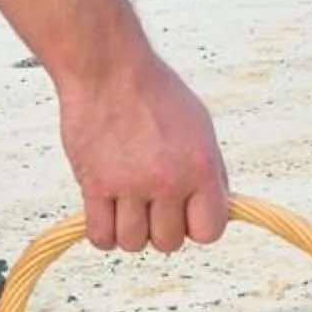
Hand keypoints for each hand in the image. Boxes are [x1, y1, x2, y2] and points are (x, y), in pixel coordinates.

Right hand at [55, 51, 229, 252]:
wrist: (108, 68)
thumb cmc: (154, 94)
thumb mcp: (200, 126)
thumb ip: (210, 172)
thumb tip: (218, 210)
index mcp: (200, 167)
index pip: (209, 232)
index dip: (197, 227)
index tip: (185, 214)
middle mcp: (167, 180)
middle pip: (168, 243)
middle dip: (161, 228)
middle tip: (151, 204)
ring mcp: (129, 185)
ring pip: (132, 243)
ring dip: (130, 231)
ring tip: (127, 206)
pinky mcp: (94, 184)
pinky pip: (100, 236)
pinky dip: (103, 233)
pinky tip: (106, 213)